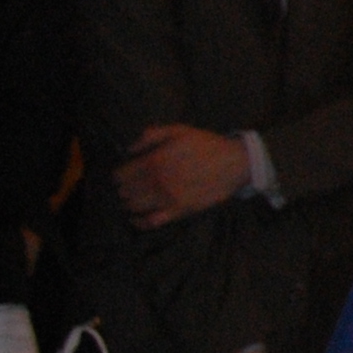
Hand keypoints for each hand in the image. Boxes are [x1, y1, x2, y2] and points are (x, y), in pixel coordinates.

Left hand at [115, 124, 251, 228]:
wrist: (234, 163)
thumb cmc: (206, 145)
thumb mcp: (178, 131)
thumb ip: (150, 135)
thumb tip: (128, 148)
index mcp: (155, 161)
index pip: (122, 174)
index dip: (118, 175)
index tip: (120, 175)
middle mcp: (157, 182)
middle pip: (126, 191)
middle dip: (123, 189)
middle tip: (126, 186)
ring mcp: (168, 198)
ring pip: (135, 206)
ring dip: (128, 203)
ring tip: (130, 199)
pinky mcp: (179, 211)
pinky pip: (152, 221)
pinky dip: (139, 222)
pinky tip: (135, 218)